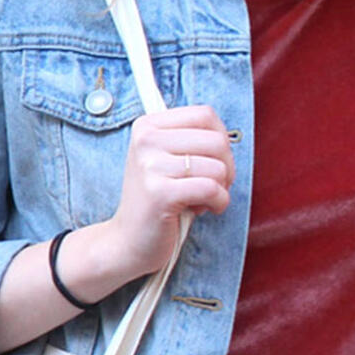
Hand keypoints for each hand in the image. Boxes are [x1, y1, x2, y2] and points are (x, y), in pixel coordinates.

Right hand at [68, 105, 234, 294]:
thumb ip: (190, 139)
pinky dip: (219, 203)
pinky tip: (203, 210)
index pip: (204, 114)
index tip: (214, 161)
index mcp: (147, 126)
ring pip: (218, 167)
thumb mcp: (166, 159)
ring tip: (201, 199)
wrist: (127, 241)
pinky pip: (211, 190)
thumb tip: (227, 134)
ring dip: (221, 189)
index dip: (221, 138)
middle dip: (227, 167)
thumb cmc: (158, 199)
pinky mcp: (160, 193)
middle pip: (217, 140)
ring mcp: (150, 166)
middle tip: (212, 186)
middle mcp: (145, 140)